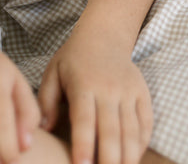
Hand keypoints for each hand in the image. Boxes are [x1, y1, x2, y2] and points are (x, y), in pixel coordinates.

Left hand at [38, 30, 151, 163]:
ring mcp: (128, 91)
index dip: (84, 145)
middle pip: (111, 131)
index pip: (84, 120)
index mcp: (84, 84)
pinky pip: (146, 123)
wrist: (103, 35)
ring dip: (128, 157)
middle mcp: (108, 89)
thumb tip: (42, 130)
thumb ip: (46, 101)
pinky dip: (141, 144)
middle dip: (109, 160)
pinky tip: (134, 158)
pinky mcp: (142, 94)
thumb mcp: (53, 72)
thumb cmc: (73, 59)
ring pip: (132, 131)